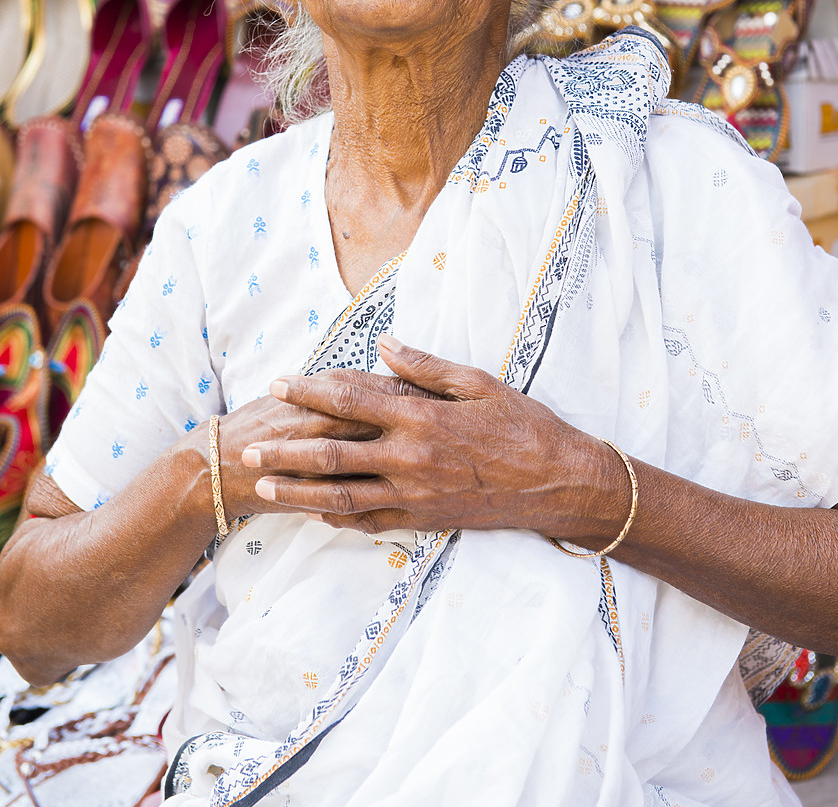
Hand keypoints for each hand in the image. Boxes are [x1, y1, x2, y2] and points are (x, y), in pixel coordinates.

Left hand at [240, 335, 620, 539]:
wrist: (557, 482)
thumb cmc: (522, 424)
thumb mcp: (477, 383)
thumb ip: (424, 365)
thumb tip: (382, 343)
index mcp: (421, 418)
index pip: (351, 400)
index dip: (311, 390)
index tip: (281, 381)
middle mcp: (410, 459)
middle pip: (333, 454)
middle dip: (287, 447)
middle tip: (251, 442)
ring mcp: (414, 495)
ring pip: (341, 496)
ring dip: (298, 489)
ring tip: (264, 482)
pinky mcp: (424, 521)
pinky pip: (370, 522)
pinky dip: (338, 517)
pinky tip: (314, 511)